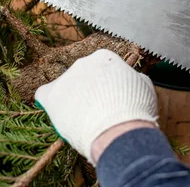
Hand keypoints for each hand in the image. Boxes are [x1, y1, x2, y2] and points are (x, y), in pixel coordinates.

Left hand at [34, 49, 158, 163]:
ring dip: (73, 99)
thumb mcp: (144, 86)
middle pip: (83, 75)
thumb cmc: (135, 110)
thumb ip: (132, 77)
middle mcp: (83, 62)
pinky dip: (50, 102)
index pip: (102, 67)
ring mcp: (66, 78)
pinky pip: (45, 94)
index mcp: (104, 57)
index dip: (107, 83)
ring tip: (85, 119)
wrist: (119, 132)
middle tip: (99, 110)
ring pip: (66, 87)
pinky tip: (57, 111)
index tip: (111, 96)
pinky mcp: (52, 96)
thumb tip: (130, 78)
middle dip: (90, 90)